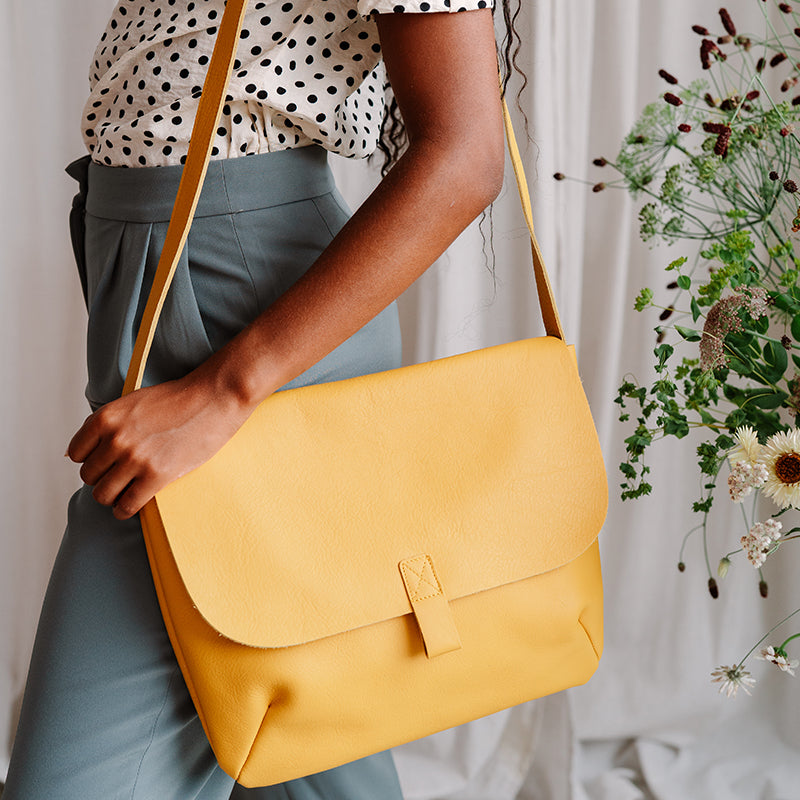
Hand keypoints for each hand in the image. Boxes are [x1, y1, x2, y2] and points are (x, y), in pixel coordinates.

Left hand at [67, 372, 253, 519]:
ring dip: (112, 496)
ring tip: (125, 491)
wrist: (213, 399)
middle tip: (120, 475)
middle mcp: (116, 438)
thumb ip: (106, 425)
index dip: (91, 459)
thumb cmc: (178, 400)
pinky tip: (130, 505)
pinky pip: (126, 505)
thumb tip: (72, 454)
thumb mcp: (132, 403)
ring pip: (102, 494)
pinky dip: (124, 510)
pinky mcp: (157, 475)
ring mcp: (136, 458)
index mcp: (107, 418)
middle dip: (103, 477)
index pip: (76, 453)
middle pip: (88, 476)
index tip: (105, 462)